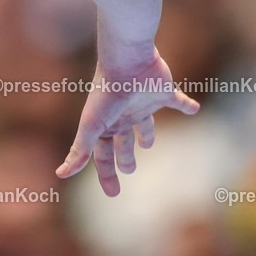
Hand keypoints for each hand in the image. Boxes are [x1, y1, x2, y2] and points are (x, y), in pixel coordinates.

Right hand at [55, 50, 199, 195]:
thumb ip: (80, 150)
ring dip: (146, 134)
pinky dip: (186, 104)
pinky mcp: (164, 92)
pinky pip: (178, 101)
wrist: (128, 62)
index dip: (106, 174)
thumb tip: (61, 174)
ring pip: (145, 123)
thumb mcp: (91, 126)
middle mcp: (123, 115)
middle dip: (125, 156)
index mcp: (106, 124)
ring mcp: (144, 103)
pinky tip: (194, 108)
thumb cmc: (108, 94)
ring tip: (148, 145)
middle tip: (130, 171)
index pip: (104, 154)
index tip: (112, 193)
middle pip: (123, 141)